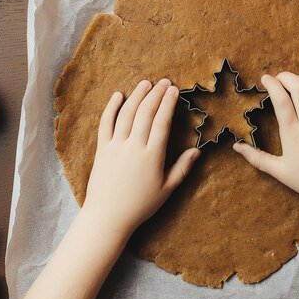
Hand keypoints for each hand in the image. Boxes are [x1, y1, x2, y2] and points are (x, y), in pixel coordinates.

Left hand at [81, 79, 199, 236]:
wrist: (108, 216)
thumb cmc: (140, 205)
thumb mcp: (166, 189)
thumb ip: (182, 168)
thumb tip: (197, 151)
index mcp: (152, 156)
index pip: (162, 122)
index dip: (168, 104)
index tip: (174, 91)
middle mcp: (133, 147)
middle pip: (146, 113)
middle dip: (156, 95)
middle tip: (164, 82)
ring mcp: (116, 146)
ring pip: (127, 114)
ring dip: (137, 96)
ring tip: (146, 84)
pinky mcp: (101, 149)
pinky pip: (105, 123)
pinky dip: (111, 108)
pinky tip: (118, 96)